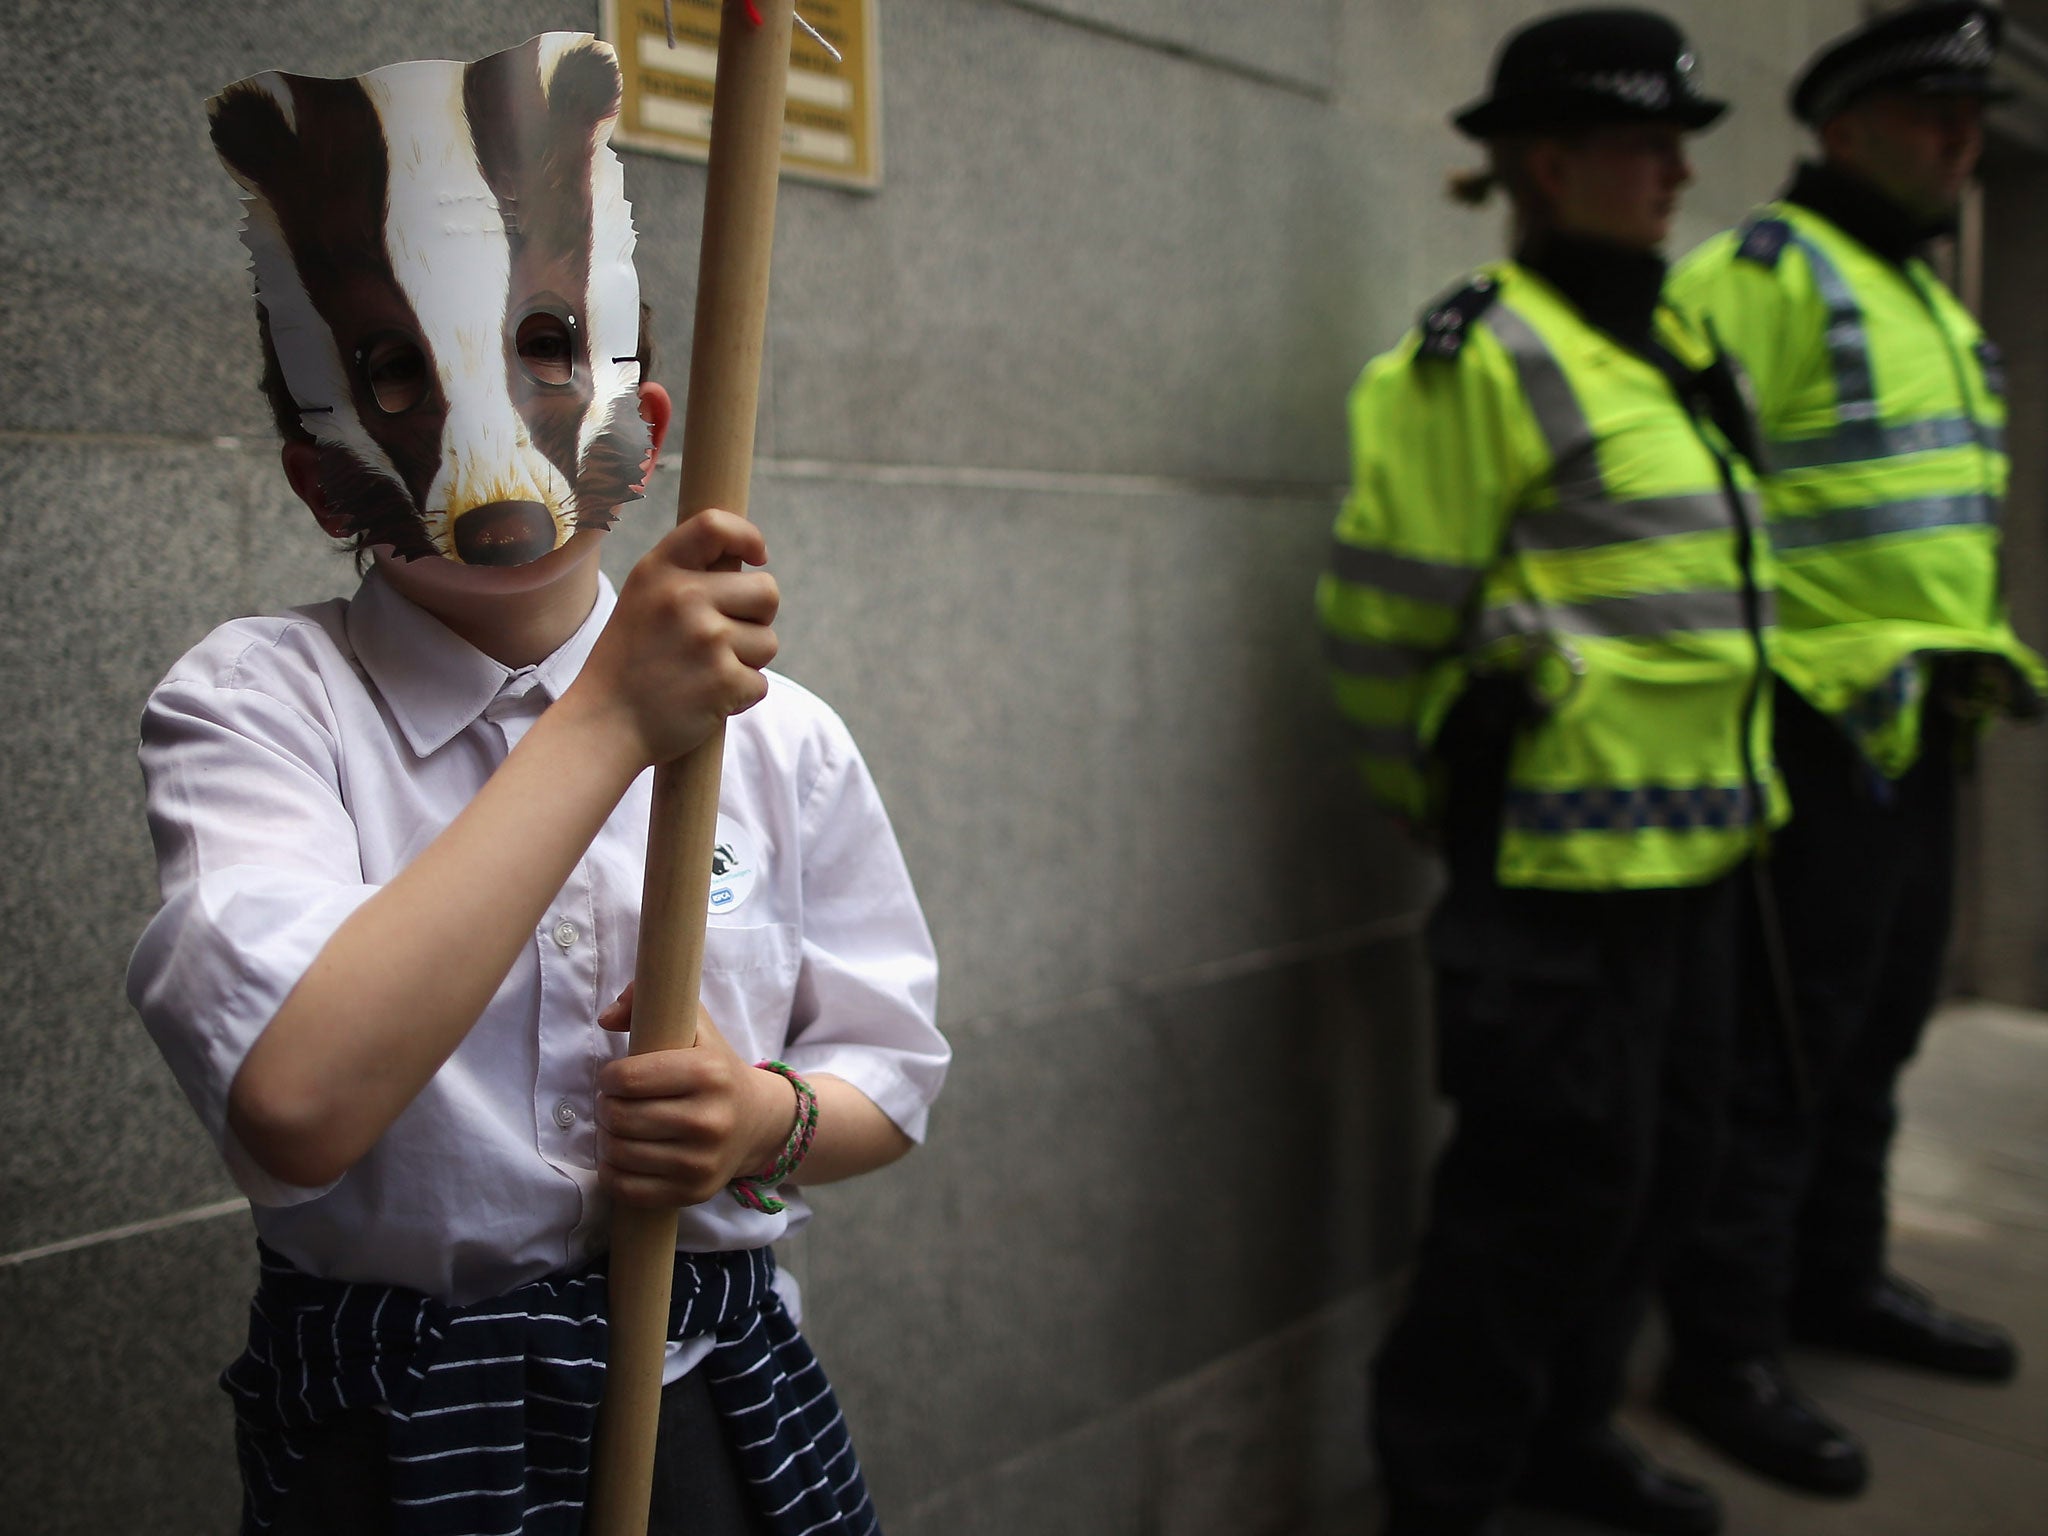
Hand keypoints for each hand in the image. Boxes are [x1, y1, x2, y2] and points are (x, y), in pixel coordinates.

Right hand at [567, 508, 779, 770]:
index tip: (757, 557)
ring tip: (705, 672)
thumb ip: (685, 575)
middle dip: (757, 617)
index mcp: (660, 570)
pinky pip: (760, 683)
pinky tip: (705, 698)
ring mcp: (706, 639)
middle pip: (766, 591)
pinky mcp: (723, 681)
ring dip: (747, 661)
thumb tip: (749, 558)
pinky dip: (740, 696)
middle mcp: (684, 597)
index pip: (715, 525)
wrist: (603, 725)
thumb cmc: (630, 662)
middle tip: (725, 638)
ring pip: (768, 641)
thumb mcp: (642, 599)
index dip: (748, 537)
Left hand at [594, 984, 797, 1207]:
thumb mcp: (694, 1025)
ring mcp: (701, 1162)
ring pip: (619, 1154)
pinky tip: (623, 1157)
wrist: (760, 1121)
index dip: (610, 1077)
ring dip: (607, 1139)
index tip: (617, 1077)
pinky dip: (613, 1173)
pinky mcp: (694, 1192)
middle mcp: (708, 1120)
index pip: (626, 1079)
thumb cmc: (716, 1069)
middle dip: (607, 1108)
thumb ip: (648, 1002)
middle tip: (616, 1103)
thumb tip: (606, 1017)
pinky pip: (628, 1189)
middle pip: (619, 1118)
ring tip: (620, 1127)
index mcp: (708, 1073)